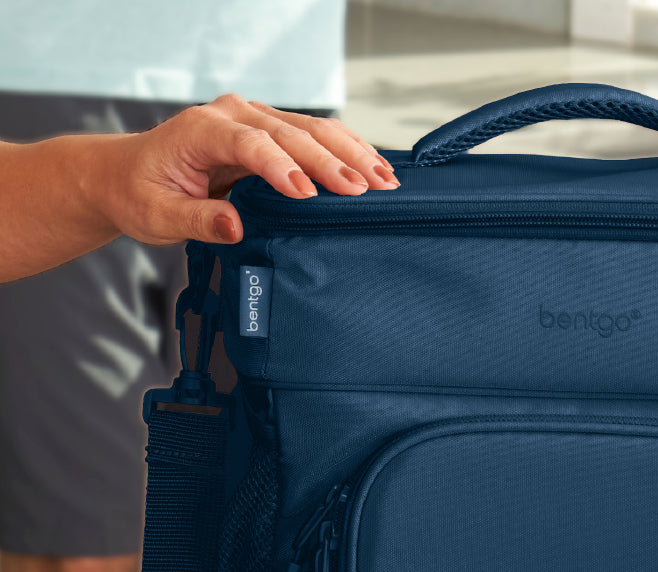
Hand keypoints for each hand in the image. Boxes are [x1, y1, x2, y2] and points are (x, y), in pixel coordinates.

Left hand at [85, 94, 397, 245]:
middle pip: (292, 131)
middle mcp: (231, 114)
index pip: (250, 143)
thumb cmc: (141, 194)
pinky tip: (373, 167)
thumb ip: (197, 219)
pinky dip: (345, 151)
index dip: (281, 167)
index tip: (308, 195)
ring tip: (385, 179)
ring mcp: (253, 119)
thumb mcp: (158, 215)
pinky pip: (313, 135)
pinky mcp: (269, 132)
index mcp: (201, 129)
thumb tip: (235, 226)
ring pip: (311, 128)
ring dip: (351, 153)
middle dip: (333, 161)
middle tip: (366, 189)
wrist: (128, 174)